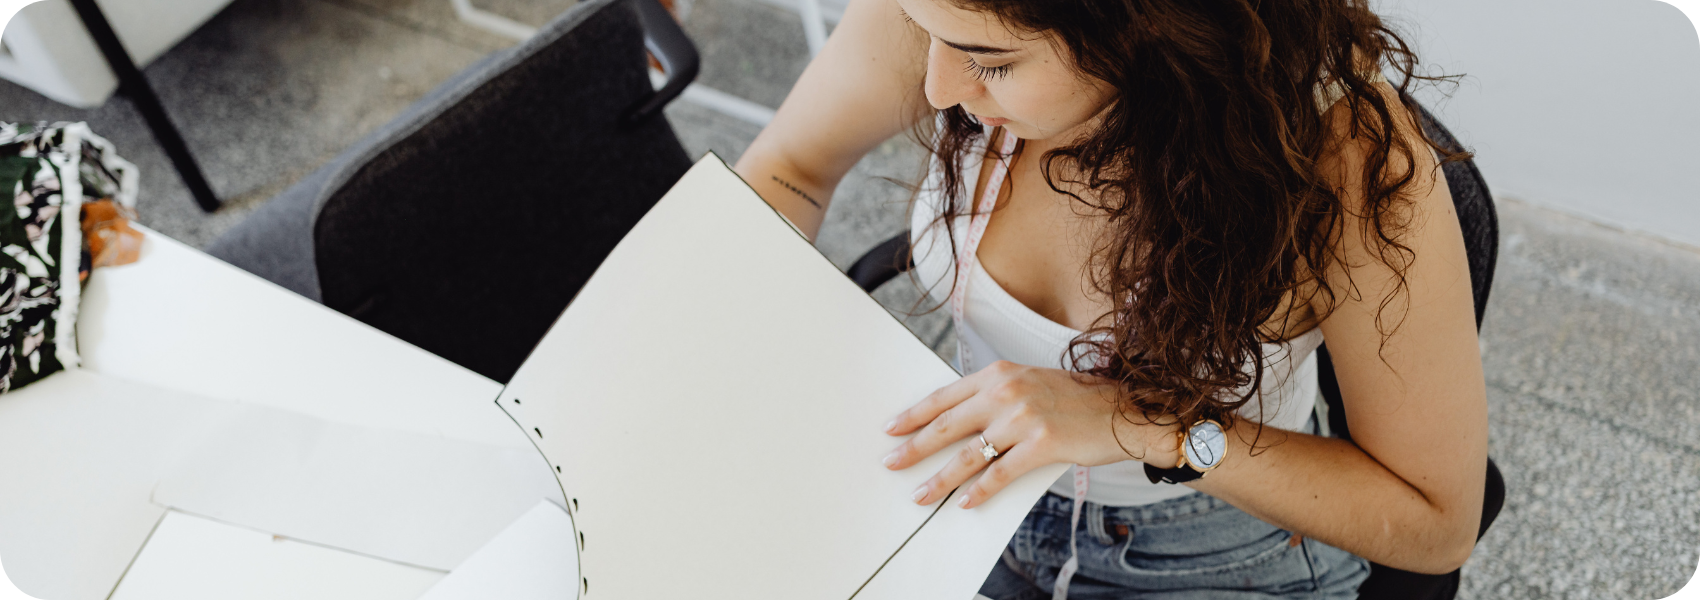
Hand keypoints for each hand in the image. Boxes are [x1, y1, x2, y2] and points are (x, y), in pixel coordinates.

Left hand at [882, 360, 1181, 508]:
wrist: (1121, 409)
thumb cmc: (1073, 399)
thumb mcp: (1028, 383)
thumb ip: (993, 396)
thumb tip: (956, 423)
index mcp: (999, 374)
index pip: (945, 396)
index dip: (914, 414)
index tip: (891, 428)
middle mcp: (1007, 392)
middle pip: (948, 425)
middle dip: (915, 446)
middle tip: (891, 463)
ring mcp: (1024, 418)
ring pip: (969, 454)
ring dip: (940, 478)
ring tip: (920, 494)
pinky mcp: (1042, 444)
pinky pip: (1000, 473)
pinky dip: (980, 491)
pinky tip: (965, 503)